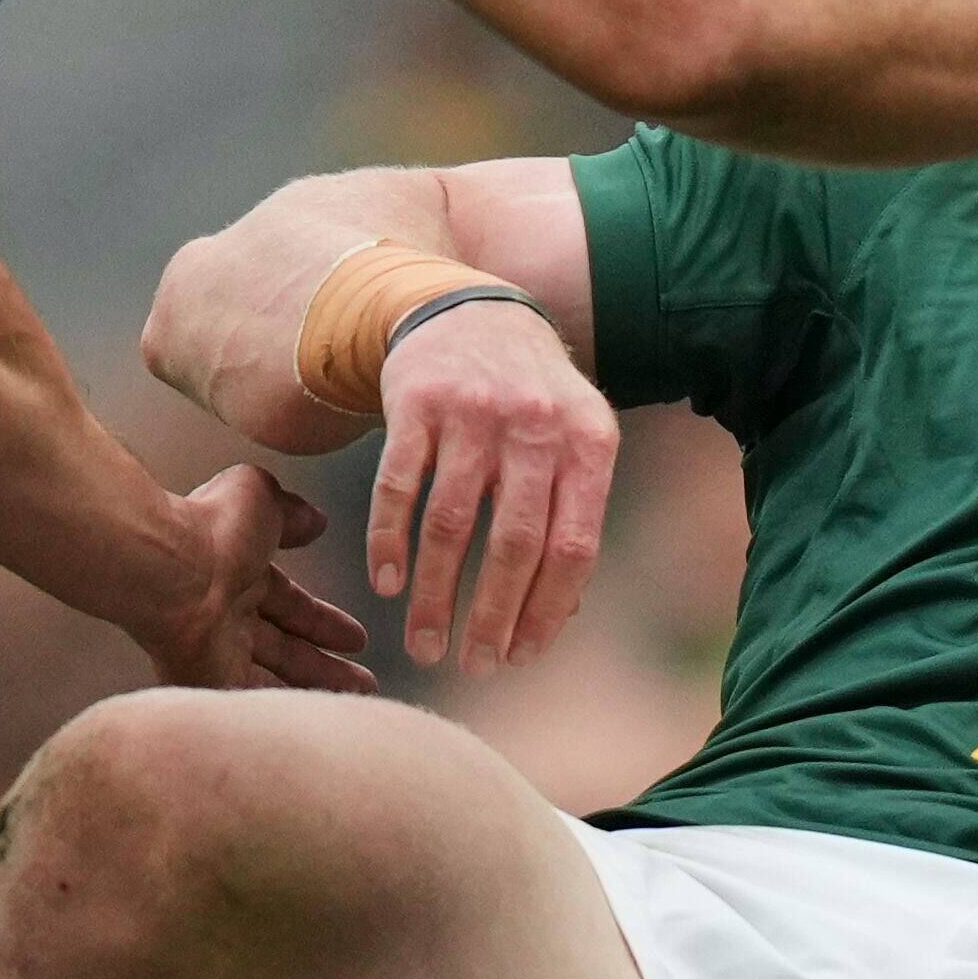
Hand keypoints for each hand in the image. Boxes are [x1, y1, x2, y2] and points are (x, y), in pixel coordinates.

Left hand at [137, 466, 374, 693]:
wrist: (171, 564)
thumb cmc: (213, 526)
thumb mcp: (262, 501)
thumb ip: (289, 514)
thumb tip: (315, 520)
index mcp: (240, 574)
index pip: (288, 605)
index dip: (322, 621)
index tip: (355, 638)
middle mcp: (227, 616)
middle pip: (285, 650)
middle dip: (323, 665)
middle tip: (362, 683)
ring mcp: (216, 651)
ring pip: (273, 680)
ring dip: (312, 691)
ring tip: (355, 706)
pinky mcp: (209, 681)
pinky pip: (252, 701)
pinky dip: (282, 710)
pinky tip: (314, 723)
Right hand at [371, 300, 623, 672]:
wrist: (474, 311)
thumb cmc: (532, 400)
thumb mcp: (573, 444)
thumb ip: (572, 517)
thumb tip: (559, 617)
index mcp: (589, 444)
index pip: (574, 548)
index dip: (546, 611)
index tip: (521, 657)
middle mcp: (536, 425)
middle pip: (513, 544)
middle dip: (491, 617)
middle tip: (473, 666)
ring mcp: (475, 411)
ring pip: (450, 524)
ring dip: (434, 595)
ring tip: (424, 644)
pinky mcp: (417, 401)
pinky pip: (398, 487)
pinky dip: (389, 542)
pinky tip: (387, 584)